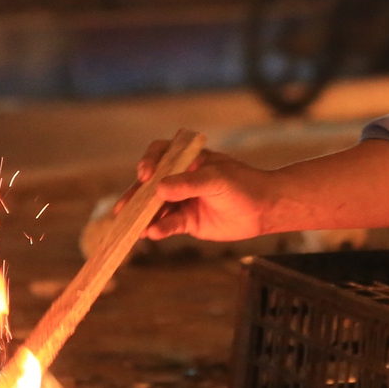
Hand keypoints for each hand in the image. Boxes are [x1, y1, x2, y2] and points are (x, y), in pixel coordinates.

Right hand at [122, 140, 273, 242]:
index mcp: (187, 160)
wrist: (264, 209)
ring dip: (143, 216)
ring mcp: (182, 201)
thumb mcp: (217, 180)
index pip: (160, 154)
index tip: (145, 175)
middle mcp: (180, 178)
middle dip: (135, 195)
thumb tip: (159, 189)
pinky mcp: (187, 222)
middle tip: (124, 207)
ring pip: (155, 207)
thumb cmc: (244, 185)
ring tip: (133, 226)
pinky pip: (168, 225)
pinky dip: (159, 229)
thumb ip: (189, 184)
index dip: (148, 162)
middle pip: (150, 184)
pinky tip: (152, 233)